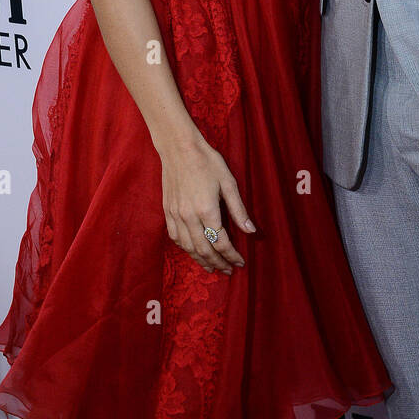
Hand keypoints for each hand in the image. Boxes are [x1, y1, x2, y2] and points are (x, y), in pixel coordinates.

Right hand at [158, 134, 255, 274]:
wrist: (178, 148)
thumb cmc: (207, 162)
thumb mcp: (229, 182)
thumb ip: (238, 210)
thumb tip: (251, 231)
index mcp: (207, 210)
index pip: (221, 242)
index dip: (232, 255)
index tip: (240, 263)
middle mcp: (189, 217)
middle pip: (204, 250)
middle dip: (218, 263)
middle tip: (228, 270)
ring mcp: (175, 215)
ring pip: (188, 247)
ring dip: (201, 260)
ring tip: (212, 267)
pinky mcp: (167, 211)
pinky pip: (176, 237)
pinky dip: (186, 249)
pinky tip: (193, 251)